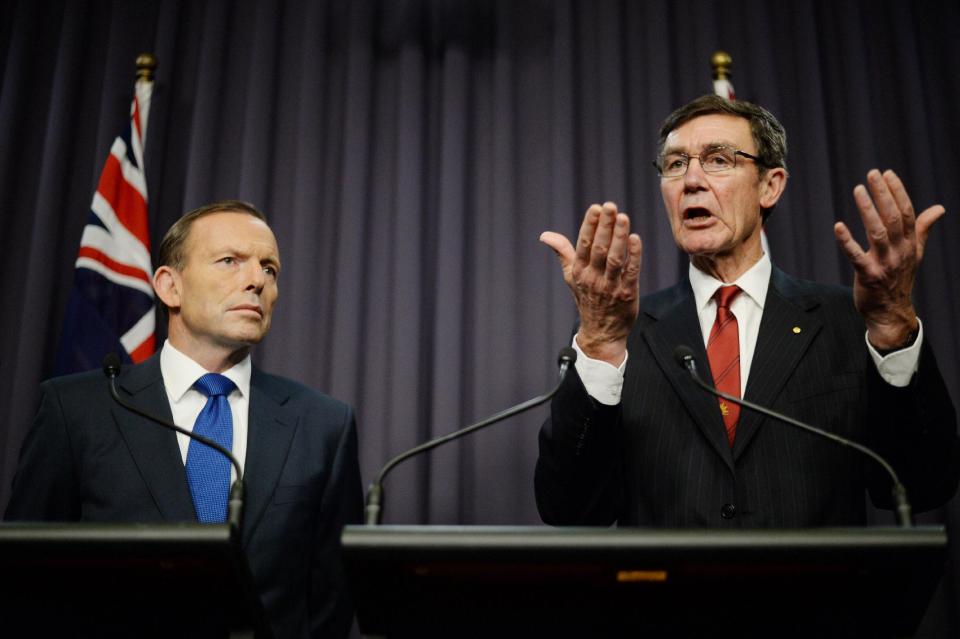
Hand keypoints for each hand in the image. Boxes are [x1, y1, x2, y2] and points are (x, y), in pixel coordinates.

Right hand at [541, 202, 642, 364]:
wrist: (601, 333)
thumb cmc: (586, 300)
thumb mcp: (571, 276)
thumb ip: (562, 252)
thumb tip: (545, 235)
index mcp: (579, 271)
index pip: (583, 244)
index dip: (589, 225)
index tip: (595, 208)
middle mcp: (593, 278)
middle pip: (598, 248)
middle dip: (604, 226)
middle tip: (610, 205)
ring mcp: (610, 287)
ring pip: (614, 258)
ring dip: (619, 237)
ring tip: (623, 217)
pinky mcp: (627, 294)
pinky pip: (631, 272)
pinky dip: (634, 256)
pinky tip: (635, 239)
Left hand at [834, 169, 944, 349]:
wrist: (891, 311)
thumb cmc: (900, 278)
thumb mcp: (915, 252)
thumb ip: (923, 228)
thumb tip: (939, 208)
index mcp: (910, 243)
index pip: (907, 212)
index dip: (897, 192)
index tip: (887, 173)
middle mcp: (900, 251)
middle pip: (894, 217)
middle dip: (883, 194)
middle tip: (872, 174)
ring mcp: (885, 264)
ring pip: (877, 232)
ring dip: (867, 210)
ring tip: (858, 190)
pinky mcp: (868, 276)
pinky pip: (856, 256)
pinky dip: (847, 241)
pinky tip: (838, 226)